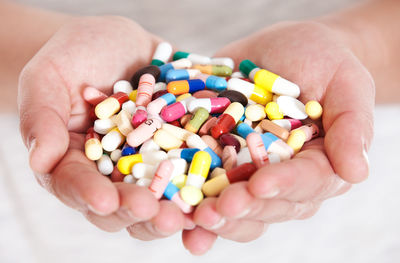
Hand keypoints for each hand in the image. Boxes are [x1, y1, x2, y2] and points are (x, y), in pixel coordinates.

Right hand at [18, 16, 189, 238]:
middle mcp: (114, 172)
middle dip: (139, 212)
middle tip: (158, 214)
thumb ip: (42, 118)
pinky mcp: (179, 151)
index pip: (76, 186)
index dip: (89, 196)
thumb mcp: (48, 77)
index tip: (104, 201)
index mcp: (76, 162)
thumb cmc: (74, 56)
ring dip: (175, 209)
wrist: (118, 44)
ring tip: (189, 212)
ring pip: (160, 198)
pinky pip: (193, 169)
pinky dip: (205, 180)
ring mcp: (149, 164)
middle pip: (122, 204)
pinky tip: (219, 187)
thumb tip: (39, 161)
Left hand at [182, 21, 373, 253]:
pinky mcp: (220, 162)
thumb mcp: (345, 83)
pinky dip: (190, 201)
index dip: (283, 186)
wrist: (284, 50)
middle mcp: (284, 179)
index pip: (306, 182)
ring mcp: (249, 174)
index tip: (259, 184)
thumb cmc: (322, 62)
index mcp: (319, 166)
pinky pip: (206, 187)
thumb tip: (357, 172)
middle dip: (242, 207)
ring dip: (214, 216)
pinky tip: (175, 213)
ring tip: (193, 217)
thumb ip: (352, 126)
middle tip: (217, 208)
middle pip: (267, 205)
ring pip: (236, 208)